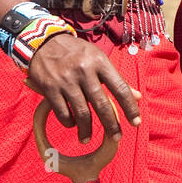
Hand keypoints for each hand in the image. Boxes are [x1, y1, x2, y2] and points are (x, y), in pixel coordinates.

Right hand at [25, 34, 140, 143]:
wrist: (44, 43)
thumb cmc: (77, 53)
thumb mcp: (99, 59)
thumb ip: (116, 79)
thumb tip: (137, 97)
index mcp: (100, 63)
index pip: (120, 88)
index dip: (130, 107)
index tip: (136, 123)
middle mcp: (85, 71)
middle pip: (102, 104)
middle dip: (111, 124)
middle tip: (117, 137)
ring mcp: (66, 81)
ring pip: (81, 112)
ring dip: (86, 130)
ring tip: (87, 139)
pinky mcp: (50, 89)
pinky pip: (62, 113)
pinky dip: (69, 122)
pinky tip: (73, 125)